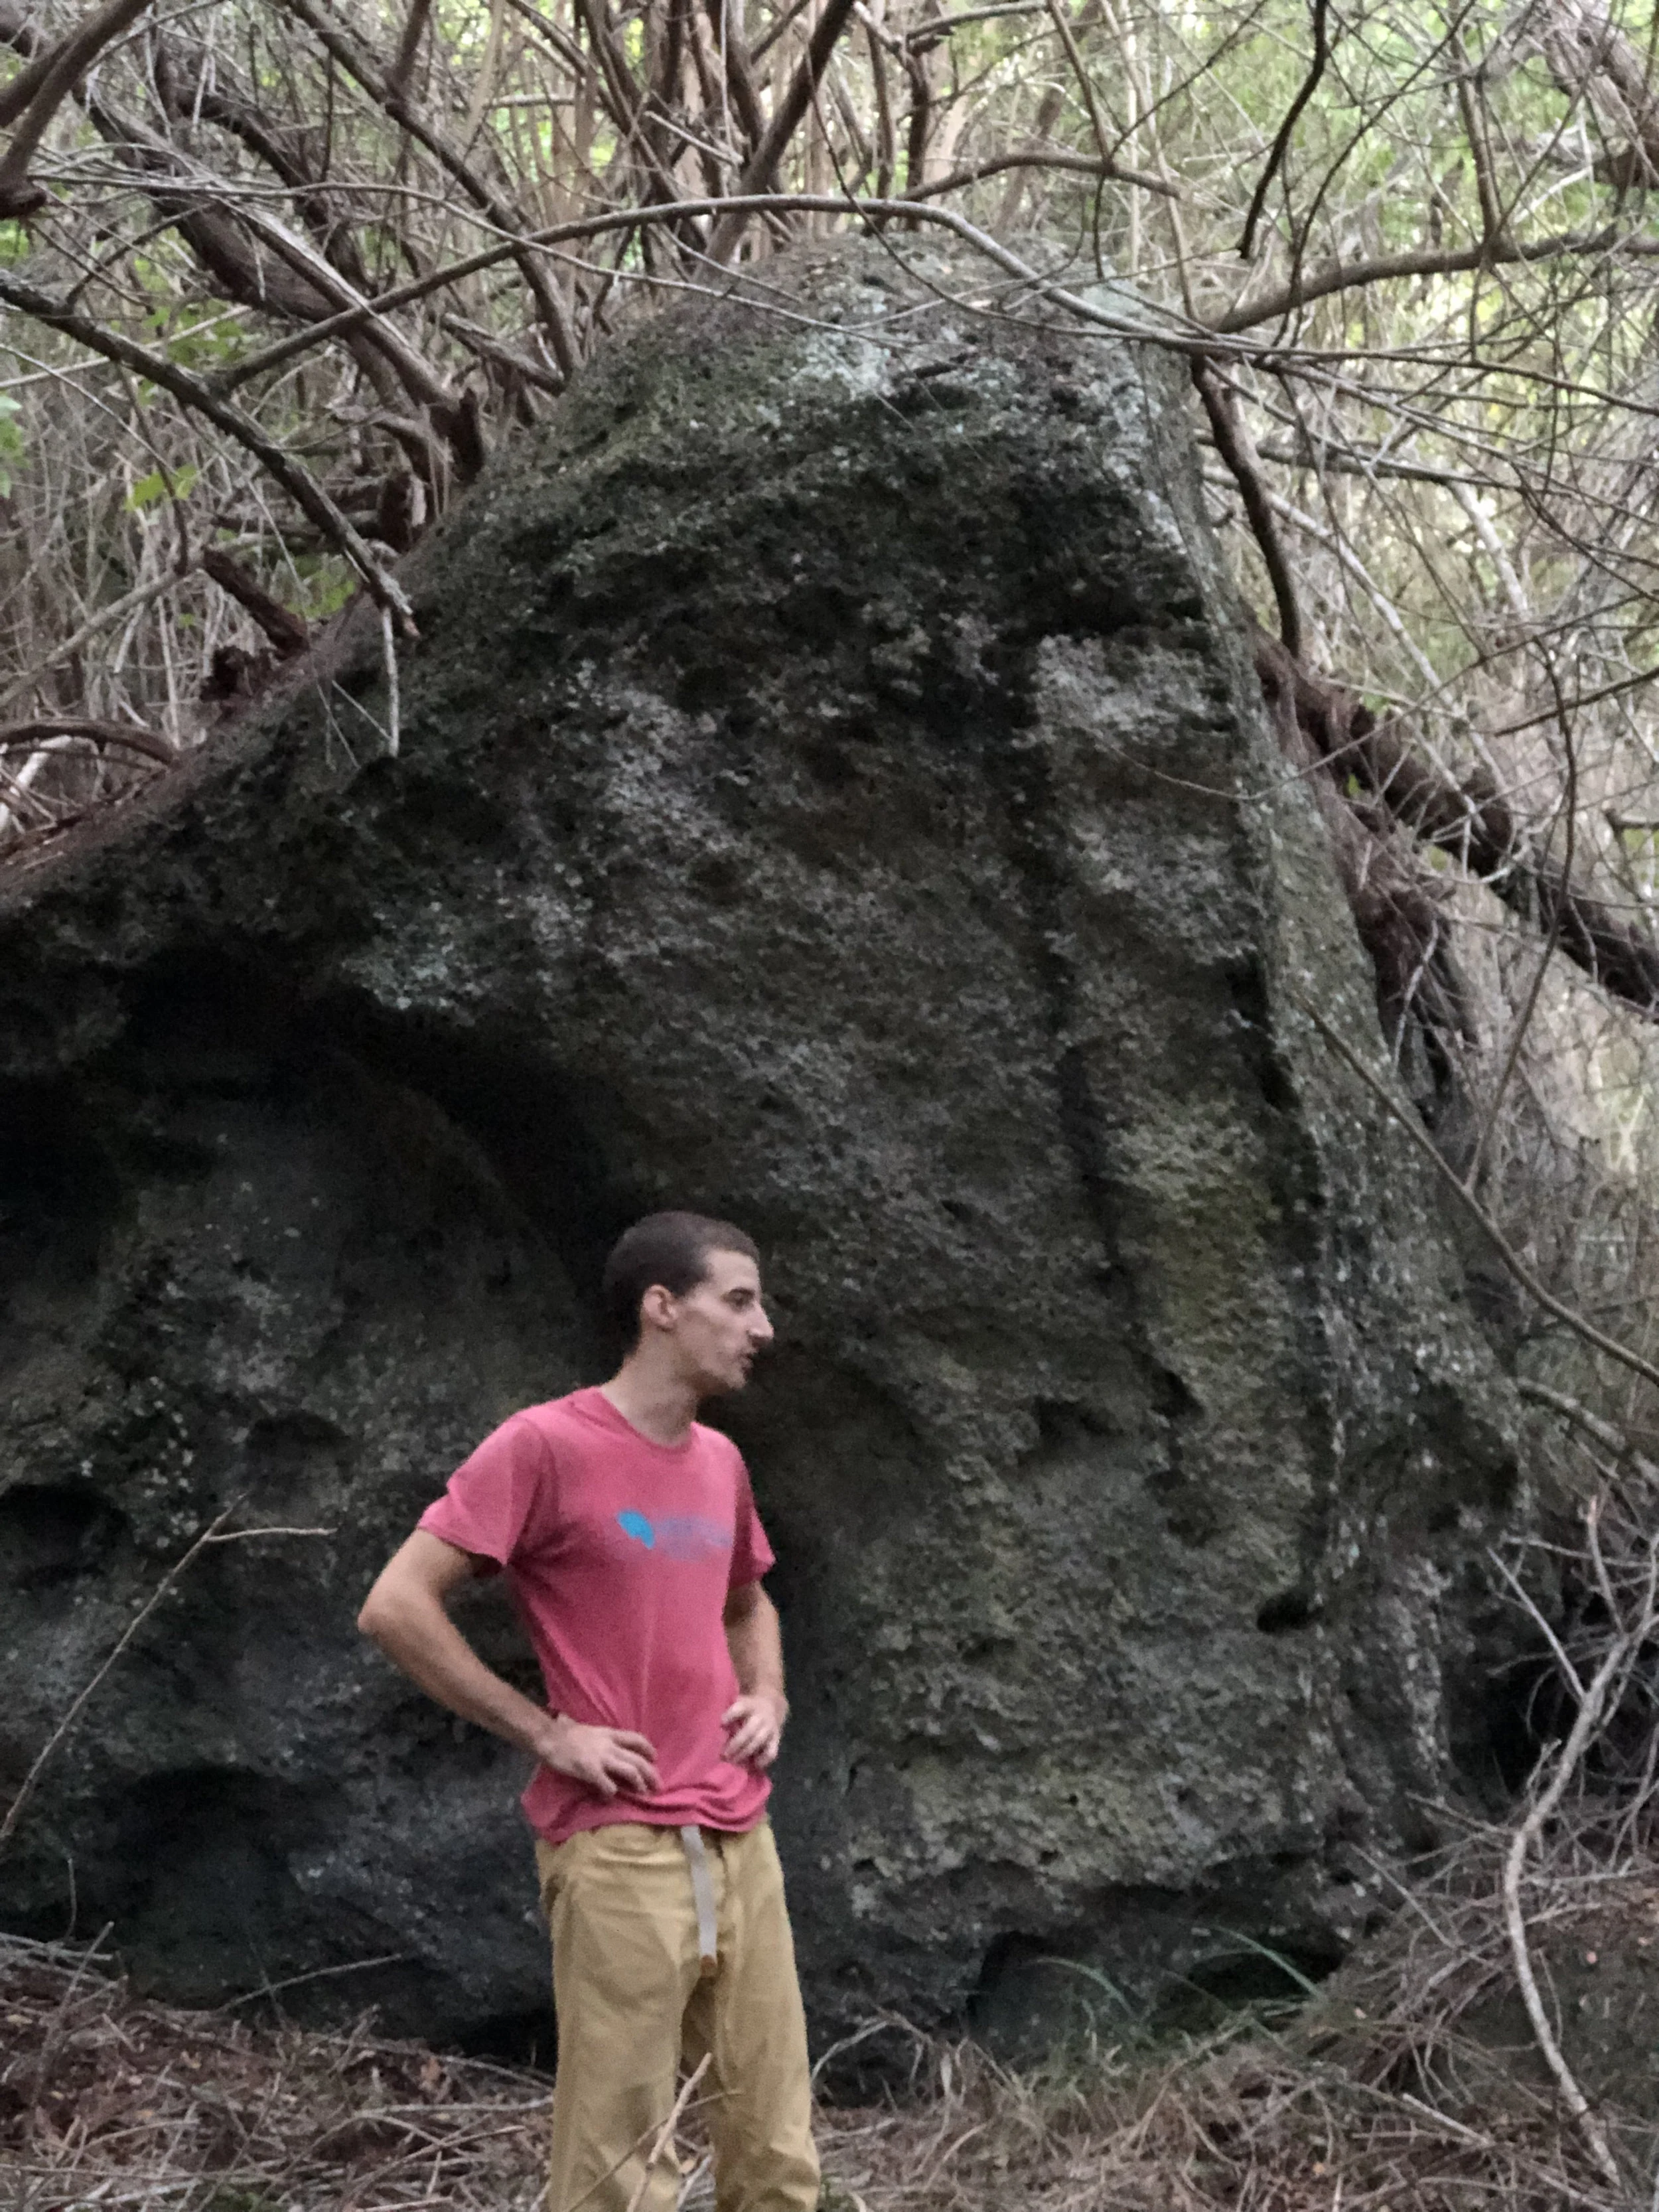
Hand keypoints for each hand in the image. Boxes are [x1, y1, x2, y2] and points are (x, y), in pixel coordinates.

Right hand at [541, 1716, 660, 1798]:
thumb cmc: (567, 1734)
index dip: (648, 1749)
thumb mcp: (591, 1732)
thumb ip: (604, 1741)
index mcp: (609, 1734)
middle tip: (657, 1786)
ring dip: (639, 1783)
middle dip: (651, 1773)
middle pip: (638, 1759)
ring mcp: (601, 1758)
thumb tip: (613, 1750)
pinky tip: (611, 1798)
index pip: (636, 1739)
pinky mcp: (590, 1770)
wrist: (550, 1737)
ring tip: (643, 1793)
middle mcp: (609, 1745)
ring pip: (629, 1771)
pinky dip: (612, 1793)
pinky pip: (607, 1785)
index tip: (655, 1758)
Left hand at [721, 1691, 786, 1769]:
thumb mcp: (737, 1703)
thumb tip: (707, 1725)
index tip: (720, 1723)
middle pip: (749, 1730)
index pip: (740, 1708)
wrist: (770, 1706)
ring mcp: (769, 1728)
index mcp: (748, 1705)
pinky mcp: (776, 1739)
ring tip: (733, 1762)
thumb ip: (725, 1712)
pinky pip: (771, 1752)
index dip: (731, 1715)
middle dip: (736, 1744)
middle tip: (723, 1755)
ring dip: (745, 1753)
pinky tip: (753, 1766)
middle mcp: (760, 1716)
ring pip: (758, 1741)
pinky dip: (763, 1760)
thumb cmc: (745, 1708)